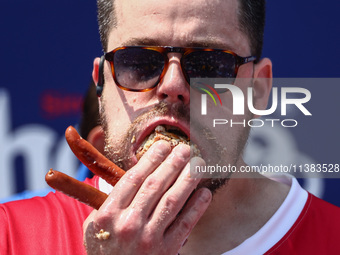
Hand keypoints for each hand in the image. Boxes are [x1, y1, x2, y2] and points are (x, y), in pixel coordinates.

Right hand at [83, 140, 211, 254]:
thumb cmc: (104, 250)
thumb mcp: (95, 224)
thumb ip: (109, 200)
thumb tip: (130, 174)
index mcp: (109, 214)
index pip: (133, 178)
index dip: (151, 159)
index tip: (163, 145)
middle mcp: (128, 224)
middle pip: (155, 185)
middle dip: (172, 163)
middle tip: (184, 149)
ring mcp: (148, 239)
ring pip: (172, 201)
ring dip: (187, 179)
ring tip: (198, 164)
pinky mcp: (165, 251)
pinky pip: (184, 225)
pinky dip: (197, 207)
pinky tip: (205, 193)